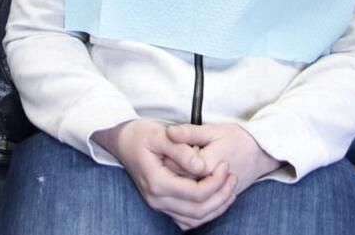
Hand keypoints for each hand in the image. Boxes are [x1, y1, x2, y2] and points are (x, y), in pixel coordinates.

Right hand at [93, 119, 236, 229]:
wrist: (122, 140)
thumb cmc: (140, 134)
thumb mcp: (159, 134)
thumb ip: (181, 149)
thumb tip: (202, 166)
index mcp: (157, 182)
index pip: (196, 193)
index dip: (216, 182)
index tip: (225, 165)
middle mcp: (157, 199)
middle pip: (198, 210)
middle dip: (221, 195)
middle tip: (232, 176)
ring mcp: (158, 204)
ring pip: (194, 219)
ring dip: (216, 207)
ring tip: (229, 187)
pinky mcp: (162, 205)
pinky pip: (187, 220)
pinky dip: (205, 213)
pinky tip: (215, 198)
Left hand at [166, 123, 279, 198]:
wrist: (260, 154)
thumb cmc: (237, 139)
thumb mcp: (214, 130)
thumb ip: (190, 132)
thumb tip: (170, 132)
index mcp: (207, 165)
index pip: (174, 165)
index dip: (167, 154)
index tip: (167, 144)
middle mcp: (210, 185)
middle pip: (177, 183)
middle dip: (170, 171)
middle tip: (170, 155)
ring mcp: (214, 198)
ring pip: (185, 201)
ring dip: (176, 188)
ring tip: (179, 169)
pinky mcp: (216, 205)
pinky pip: (194, 214)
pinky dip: (185, 206)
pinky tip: (183, 189)